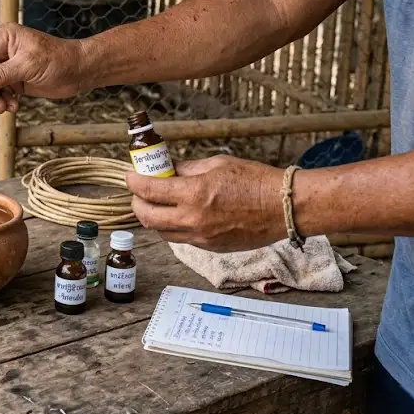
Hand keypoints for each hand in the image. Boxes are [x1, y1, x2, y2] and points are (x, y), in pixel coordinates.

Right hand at [0, 23, 85, 112]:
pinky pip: (1, 92)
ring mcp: (9, 67)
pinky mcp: (16, 80)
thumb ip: (0, 75)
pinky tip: (13, 107)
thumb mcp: (27, 66)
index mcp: (4, 38)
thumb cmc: (58, 59)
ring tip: (3, 107)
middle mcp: (4, 51)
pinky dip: (3, 101)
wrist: (80, 71)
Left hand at [125, 155, 286, 251]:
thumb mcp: (216, 164)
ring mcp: (201, 238)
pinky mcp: (211, 248)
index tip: (130, 176)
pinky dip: (172, 228)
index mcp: (194, 194)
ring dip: (153, 218)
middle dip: (137, 204)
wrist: (284, 207)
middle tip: (139, 193)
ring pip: (162, 233)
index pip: (149, 191)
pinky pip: (181, 240)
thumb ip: (186, 169)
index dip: (133, 182)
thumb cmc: (255, 181)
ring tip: (157, 204)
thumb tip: (166, 169)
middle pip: (147, 218)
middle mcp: (193, 219)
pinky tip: (178, 215)